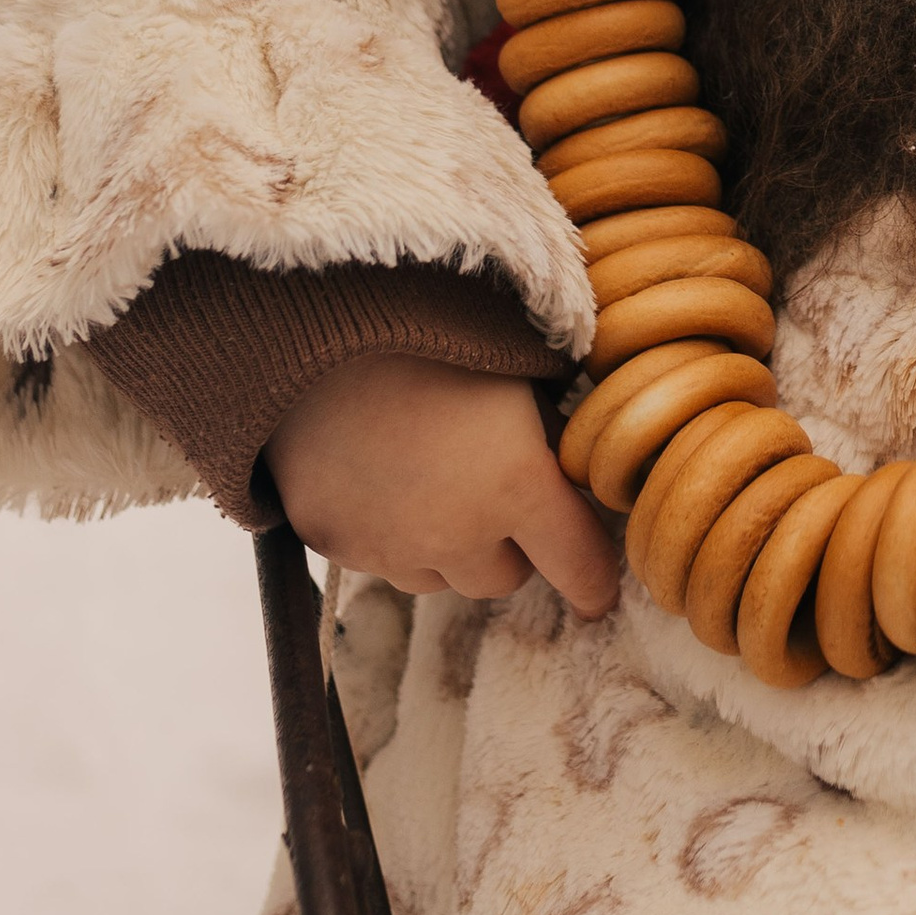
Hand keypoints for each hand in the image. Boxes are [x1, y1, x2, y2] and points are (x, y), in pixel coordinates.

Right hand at [266, 359, 621, 619]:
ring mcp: (387, 546)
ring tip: (427, 479)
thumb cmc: (435, 328)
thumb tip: (569, 474)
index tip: (596, 597)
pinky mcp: (330, 541)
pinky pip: (375, 559)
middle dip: (508, 545)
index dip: (593, 583)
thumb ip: (550, 436)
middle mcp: (456, 533)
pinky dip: (385, 534)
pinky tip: (376, 477)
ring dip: (444, 548)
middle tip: (493, 493)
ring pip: (437, 577)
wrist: (319, 317)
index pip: (578, 566)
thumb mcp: (520, 372)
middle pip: (501, 579)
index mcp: (518, 486)